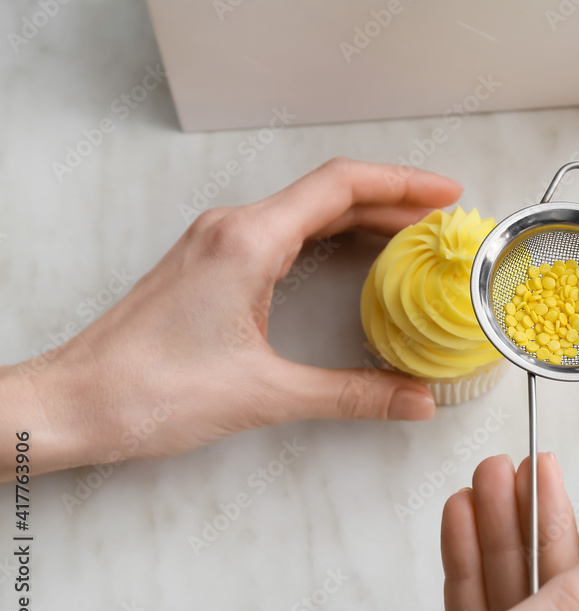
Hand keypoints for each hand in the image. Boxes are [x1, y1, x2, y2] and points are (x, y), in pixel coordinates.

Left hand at [0, 159, 462, 480]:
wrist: (75, 403)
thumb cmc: (150, 390)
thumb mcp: (265, 393)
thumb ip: (351, 394)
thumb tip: (415, 401)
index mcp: (248, 240)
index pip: (341, 186)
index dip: (403, 183)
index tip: (448, 194)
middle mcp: (233, 228)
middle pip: (330, 193)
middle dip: (393, 201)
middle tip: (443, 223)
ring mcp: (219, 243)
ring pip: (306, 211)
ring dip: (362, 219)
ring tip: (412, 238)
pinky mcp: (212, 264)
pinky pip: (284, 233)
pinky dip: (329, 238)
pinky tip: (353, 260)